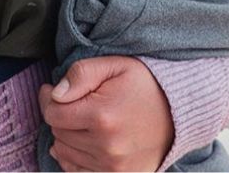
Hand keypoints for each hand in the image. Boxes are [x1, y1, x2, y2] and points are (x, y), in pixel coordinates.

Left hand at [39, 56, 173, 171]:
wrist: (179, 112)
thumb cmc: (145, 84)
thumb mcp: (115, 66)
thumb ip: (81, 74)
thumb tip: (55, 93)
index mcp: (102, 116)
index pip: (52, 113)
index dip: (48, 99)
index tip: (53, 90)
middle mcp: (106, 146)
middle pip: (58, 133)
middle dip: (60, 116)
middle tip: (75, 103)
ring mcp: (113, 167)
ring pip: (65, 153)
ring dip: (68, 136)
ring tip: (85, 120)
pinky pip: (77, 171)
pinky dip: (74, 157)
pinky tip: (85, 141)